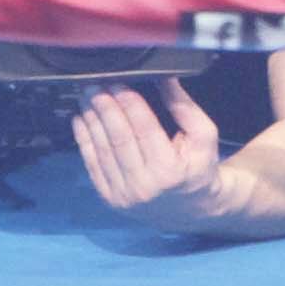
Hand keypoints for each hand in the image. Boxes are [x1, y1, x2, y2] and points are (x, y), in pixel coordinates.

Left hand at [73, 81, 228, 225]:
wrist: (190, 209)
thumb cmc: (198, 166)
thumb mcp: (203, 136)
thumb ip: (184, 107)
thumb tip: (163, 76)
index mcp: (169, 171)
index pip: (143, 128)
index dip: (128, 102)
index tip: (118, 80)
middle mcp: (143, 186)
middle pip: (118, 137)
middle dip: (104, 106)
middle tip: (94, 83)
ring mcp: (123, 195)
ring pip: (101, 149)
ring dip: (91, 119)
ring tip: (85, 96)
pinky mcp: (110, 198)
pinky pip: (92, 164)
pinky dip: (83, 140)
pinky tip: (80, 119)